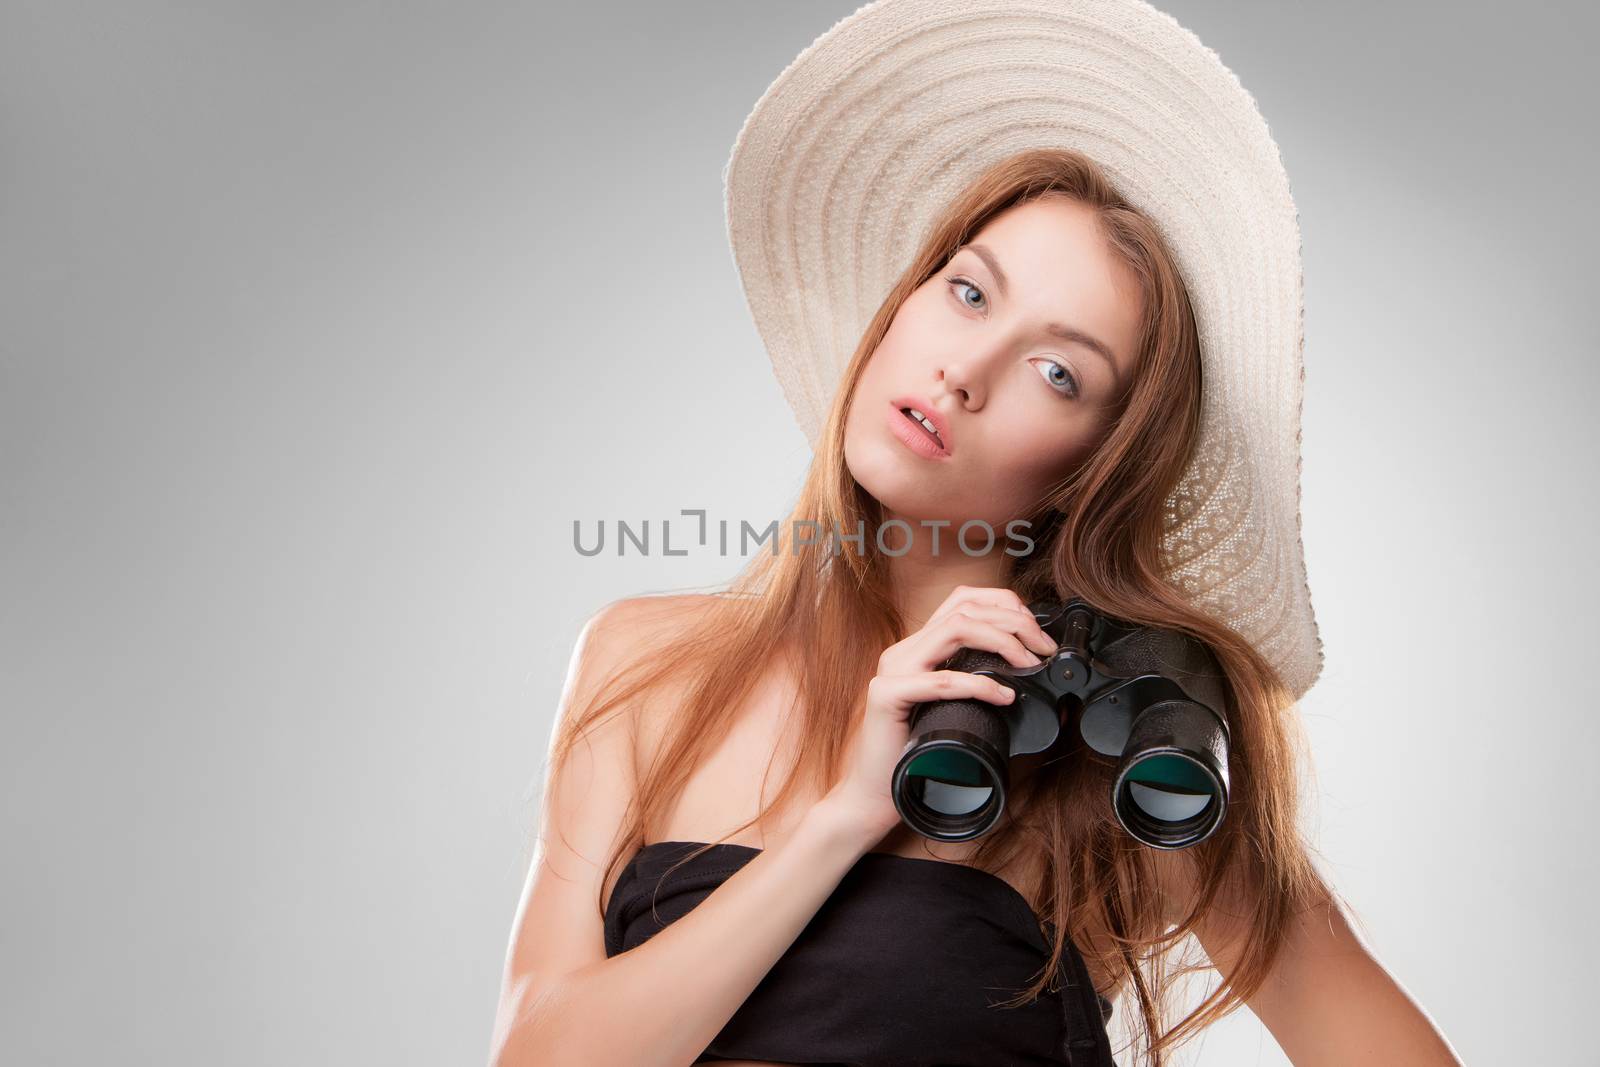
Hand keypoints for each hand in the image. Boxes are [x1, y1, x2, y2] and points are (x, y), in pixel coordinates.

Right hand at [819, 585, 1059, 848]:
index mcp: (918, 649)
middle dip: (1014, 621)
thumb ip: (974, 684)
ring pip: (955, 629)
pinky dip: (980, 684)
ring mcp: (893, 670)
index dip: (1003, 603)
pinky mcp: (887, 696)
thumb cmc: (916, 756)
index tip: (1036, 630)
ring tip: (1028, 661)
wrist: (874, 794)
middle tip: (1044, 647)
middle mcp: (904, 651)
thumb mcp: (952, 710)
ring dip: (1002, 639)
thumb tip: (1025, 676)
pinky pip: (941, 681)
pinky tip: (1004, 696)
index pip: (962, 600)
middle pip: (965, 609)